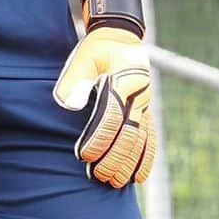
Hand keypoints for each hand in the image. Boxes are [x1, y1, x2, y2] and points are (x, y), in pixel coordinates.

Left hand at [53, 27, 156, 187]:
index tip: (84, 155)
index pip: (110, 115)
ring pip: (141, 140)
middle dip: (114, 157)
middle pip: (129, 133)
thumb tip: (67, 105)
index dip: (98, 138)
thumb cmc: (97, 48)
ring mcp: (145, 103)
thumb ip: (76, 79)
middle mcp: (137, 94)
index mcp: (121, 79)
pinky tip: (138, 177)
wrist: (121, 36)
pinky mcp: (147, 110)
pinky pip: (150, 138)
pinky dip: (145, 159)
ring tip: (115, 182)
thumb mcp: (83, 56)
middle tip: (98, 175)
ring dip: (129, 163)